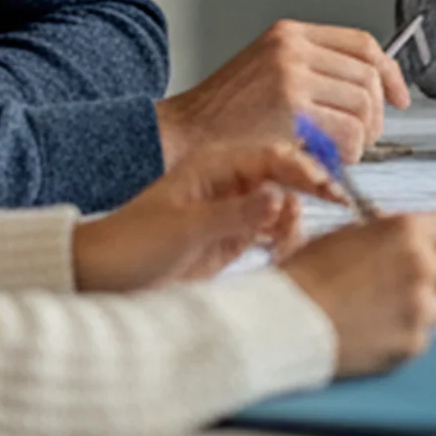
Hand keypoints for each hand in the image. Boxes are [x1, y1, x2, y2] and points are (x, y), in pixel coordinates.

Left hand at [73, 140, 337, 292]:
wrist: (101, 278)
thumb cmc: (128, 245)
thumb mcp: (185, 228)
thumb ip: (236, 214)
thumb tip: (281, 197)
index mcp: (214, 167)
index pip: (274, 156)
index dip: (307, 169)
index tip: (331, 188)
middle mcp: (228, 184)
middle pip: (287, 177)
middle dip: (310, 193)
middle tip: (334, 210)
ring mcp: (232, 211)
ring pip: (285, 206)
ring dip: (295, 222)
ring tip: (284, 243)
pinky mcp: (233, 239)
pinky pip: (273, 232)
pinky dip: (284, 241)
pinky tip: (280, 253)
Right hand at [158, 21, 410, 168]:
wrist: (183, 137)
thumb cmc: (223, 118)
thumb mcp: (267, 73)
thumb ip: (313, 71)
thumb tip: (369, 88)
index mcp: (289, 35)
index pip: (363, 44)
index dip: (389, 72)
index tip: (399, 95)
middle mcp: (293, 49)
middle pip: (369, 77)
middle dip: (376, 115)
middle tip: (363, 137)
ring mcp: (293, 77)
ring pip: (364, 107)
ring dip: (361, 138)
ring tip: (337, 151)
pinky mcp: (292, 110)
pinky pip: (350, 132)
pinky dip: (348, 152)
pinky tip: (327, 159)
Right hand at [282, 210, 435, 375]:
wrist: (284, 321)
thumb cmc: (306, 275)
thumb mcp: (348, 236)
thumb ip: (388, 236)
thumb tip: (411, 239)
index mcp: (405, 231)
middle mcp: (421, 267)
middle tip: (413, 282)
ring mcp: (420, 308)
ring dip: (420, 309)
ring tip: (380, 311)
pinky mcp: (412, 343)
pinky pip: (419, 337)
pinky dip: (401, 336)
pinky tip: (371, 331)